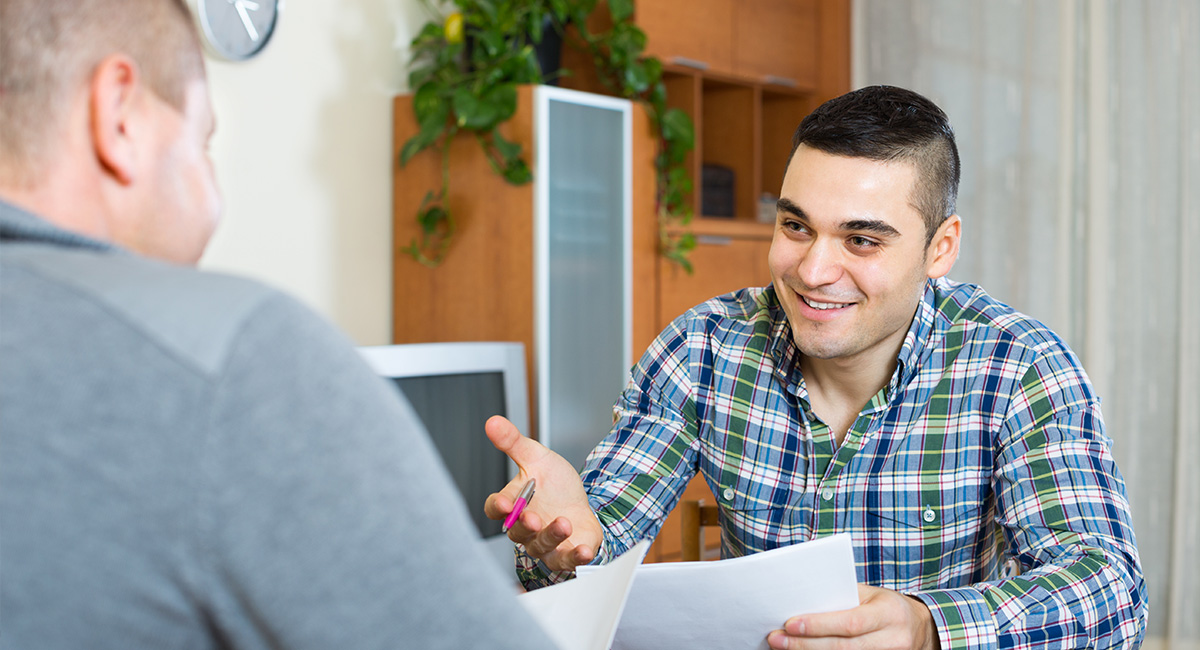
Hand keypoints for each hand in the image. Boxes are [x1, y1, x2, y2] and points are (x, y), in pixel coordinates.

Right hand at [483, 415, 603, 571]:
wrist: (582, 502)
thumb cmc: (554, 485)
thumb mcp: (536, 457)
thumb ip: (513, 442)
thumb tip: (492, 421)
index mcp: (514, 503)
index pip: (496, 508)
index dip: (499, 507)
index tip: (506, 503)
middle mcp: (525, 528)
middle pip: (516, 532)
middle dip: (523, 526)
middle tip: (531, 518)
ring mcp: (544, 544)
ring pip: (540, 547)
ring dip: (551, 537)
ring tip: (564, 522)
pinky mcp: (565, 554)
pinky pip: (566, 562)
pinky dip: (574, 558)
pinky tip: (583, 550)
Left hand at [766, 585, 940, 649]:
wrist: (918, 628)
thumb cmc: (885, 606)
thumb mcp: (870, 595)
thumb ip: (841, 597)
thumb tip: (802, 601)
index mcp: (889, 614)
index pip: (850, 622)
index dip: (819, 624)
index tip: (789, 623)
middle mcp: (893, 640)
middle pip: (843, 647)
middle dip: (805, 644)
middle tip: (776, 639)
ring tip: (784, 648)